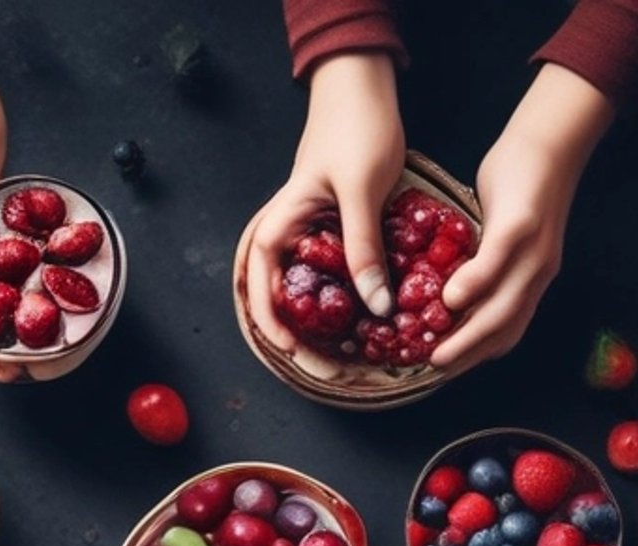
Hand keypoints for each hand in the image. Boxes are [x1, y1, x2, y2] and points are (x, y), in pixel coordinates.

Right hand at [241, 53, 404, 375]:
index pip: (261, 282)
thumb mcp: (362, 191)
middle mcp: (292, 232)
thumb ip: (364, 247)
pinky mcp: (338, 229)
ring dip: (321, 324)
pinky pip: (335, 273)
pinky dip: (345, 299)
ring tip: (344, 355)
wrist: (364, 84)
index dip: (273, 322)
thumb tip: (376, 306)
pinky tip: (366, 316)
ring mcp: (314, 232)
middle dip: (298, 336)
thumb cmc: (356, 127)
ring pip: (307, 289)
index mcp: (283, 223)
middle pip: (280, 295)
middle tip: (326, 369)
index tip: (295, 352)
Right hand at [433, 66, 610, 374]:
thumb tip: (448, 277)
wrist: (553, 135)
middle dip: (468, 357)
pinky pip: (497, 263)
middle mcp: (538, 273)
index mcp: (531, 277)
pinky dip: (474, 285)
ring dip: (468, 336)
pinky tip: (449, 300)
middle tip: (434, 372)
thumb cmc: (520, 179)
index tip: (445, 370)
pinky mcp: (523, 225)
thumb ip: (482, 258)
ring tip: (437, 353)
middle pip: (504, 330)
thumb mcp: (501, 229)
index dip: (476, 355)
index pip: (506, 330)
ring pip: (502, 308)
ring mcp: (533, 252)